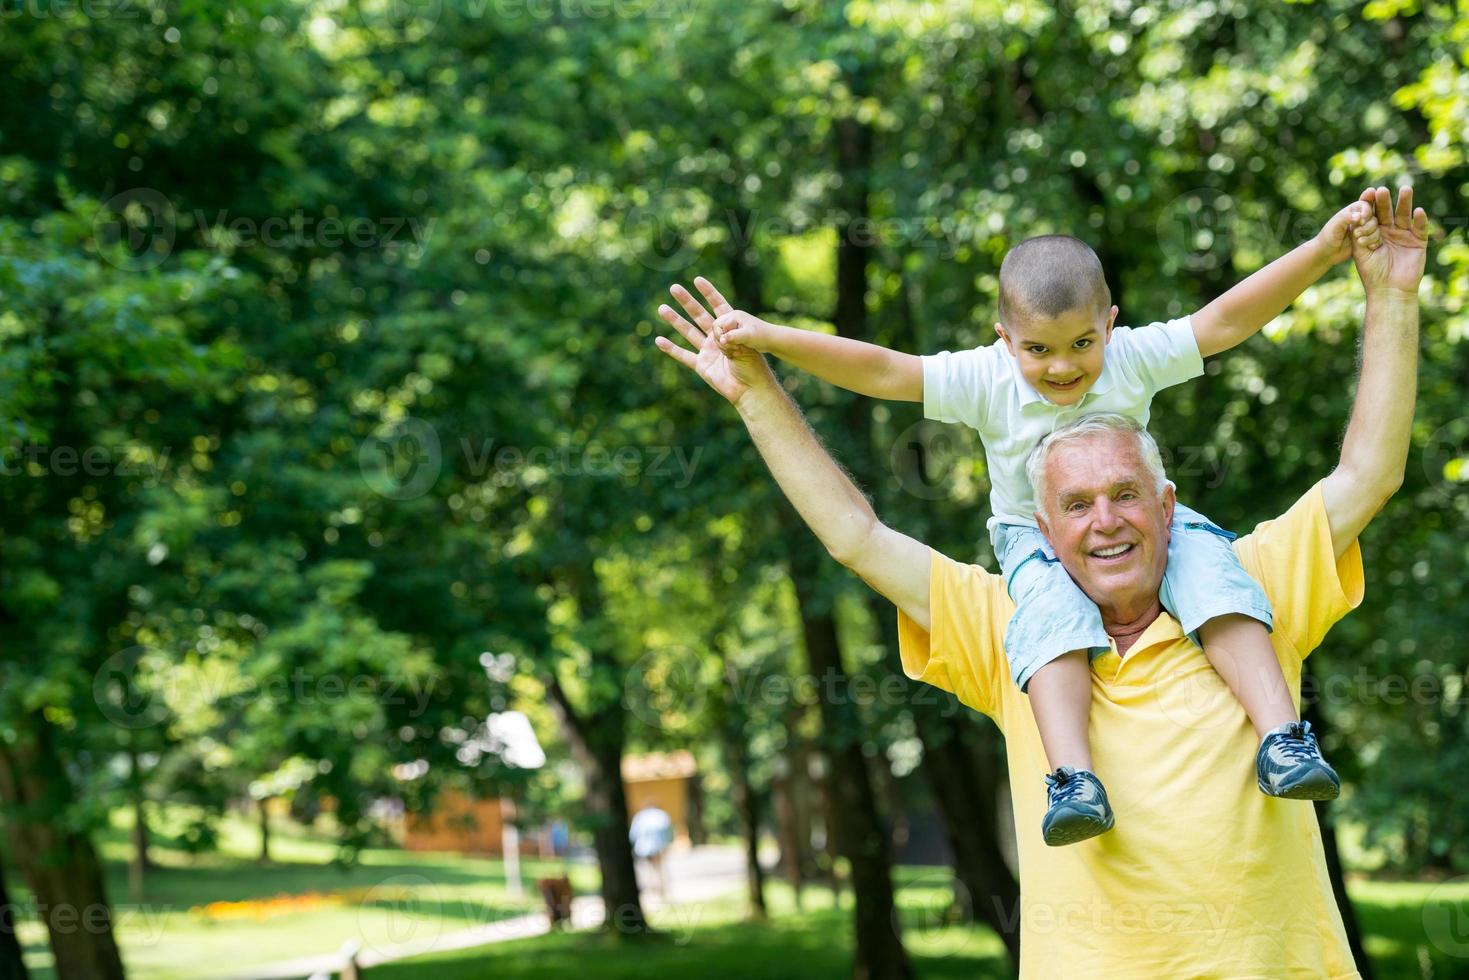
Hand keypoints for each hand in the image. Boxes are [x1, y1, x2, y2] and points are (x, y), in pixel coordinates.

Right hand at [654, 277, 774, 405]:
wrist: (750, 388)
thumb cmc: (753, 366)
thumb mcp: (746, 345)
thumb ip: (731, 336)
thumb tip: (717, 331)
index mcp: (731, 328)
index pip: (718, 306)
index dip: (708, 293)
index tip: (697, 280)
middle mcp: (717, 337)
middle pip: (699, 315)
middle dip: (686, 302)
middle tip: (674, 288)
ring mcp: (708, 350)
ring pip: (688, 332)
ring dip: (675, 320)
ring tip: (662, 308)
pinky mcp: (701, 365)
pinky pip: (684, 355)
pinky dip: (671, 349)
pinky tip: (659, 340)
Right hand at [709, 309, 773, 354]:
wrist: (771, 341)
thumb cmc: (761, 336)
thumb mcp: (748, 336)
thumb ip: (734, 337)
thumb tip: (722, 340)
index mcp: (733, 316)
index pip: (717, 325)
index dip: (722, 336)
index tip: (734, 344)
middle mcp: (731, 320)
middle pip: (715, 330)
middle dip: (721, 341)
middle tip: (735, 348)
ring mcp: (731, 328)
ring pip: (718, 338)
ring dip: (724, 347)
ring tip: (737, 352)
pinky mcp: (732, 336)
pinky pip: (722, 343)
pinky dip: (726, 349)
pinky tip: (735, 354)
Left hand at [1314, 199, 1374, 264]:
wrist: (1326, 253)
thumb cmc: (1328, 237)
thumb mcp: (1335, 226)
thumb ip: (1346, 218)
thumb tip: (1359, 216)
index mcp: (1352, 211)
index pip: (1366, 205)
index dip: (1366, 212)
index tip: (1361, 221)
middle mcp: (1361, 219)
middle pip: (1373, 217)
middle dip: (1368, 226)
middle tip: (1356, 234)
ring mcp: (1365, 229)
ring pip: (1377, 228)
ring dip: (1371, 235)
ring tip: (1359, 241)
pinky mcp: (1367, 239)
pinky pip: (1377, 239)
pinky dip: (1374, 242)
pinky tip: (1368, 247)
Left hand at [1351, 185, 1428, 295]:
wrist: (1388, 290)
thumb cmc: (1371, 273)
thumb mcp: (1360, 250)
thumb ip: (1358, 232)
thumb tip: (1352, 212)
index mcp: (1374, 233)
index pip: (1372, 215)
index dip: (1370, 205)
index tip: (1367, 193)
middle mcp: (1389, 231)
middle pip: (1388, 212)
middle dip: (1385, 201)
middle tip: (1382, 190)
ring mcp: (1404, 235)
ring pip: (1405, 215)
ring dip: (1405, 202)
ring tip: (1405, 189)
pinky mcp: (1418, 242)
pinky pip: (1420, 228)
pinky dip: (1420, 219)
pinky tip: (1417, 211)